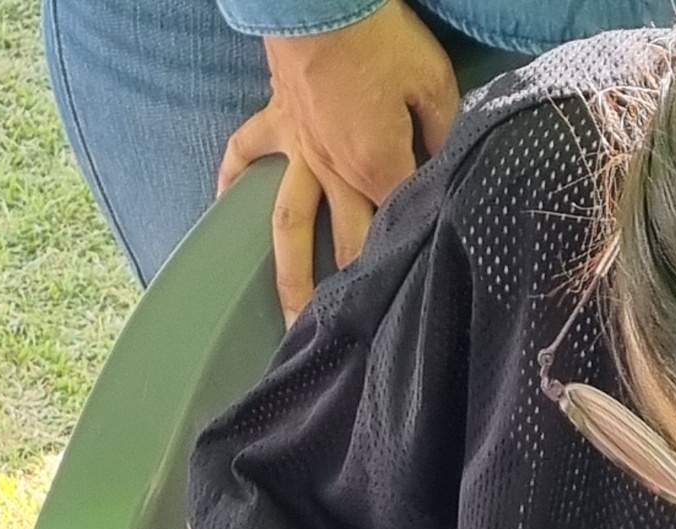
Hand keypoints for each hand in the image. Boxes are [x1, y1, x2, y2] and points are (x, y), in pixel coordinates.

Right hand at [218, 0, 458, 323]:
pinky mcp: (276, 122)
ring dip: (290, 277)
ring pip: (291, 227)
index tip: (418, 300)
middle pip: (350, 244)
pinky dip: (233, 181)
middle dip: (354, 297)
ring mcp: (300, 151)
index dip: (412, 260)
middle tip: (356, 346)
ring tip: (289, 320)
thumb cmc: (382, 36)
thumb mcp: (435, 84)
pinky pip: (246, 155)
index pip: (402, 226)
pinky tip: (226, 210)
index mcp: (381, 170)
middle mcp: (336, 173)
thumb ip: (444, 135)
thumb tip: (448, 172)